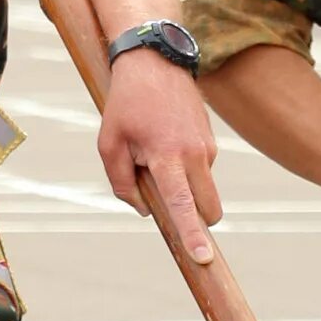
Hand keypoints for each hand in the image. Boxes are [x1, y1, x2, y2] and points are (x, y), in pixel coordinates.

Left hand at [96, 56, 221, 262]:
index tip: (203, 259)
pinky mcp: (212, 143)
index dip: (192, 234)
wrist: (155, 62)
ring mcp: (208, 149)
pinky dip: (184, 171)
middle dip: (194, 219)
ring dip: (183, 189)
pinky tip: (162, 141)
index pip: (182, 204)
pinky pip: (201, 172)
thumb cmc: (126, 105)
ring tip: (152, 151)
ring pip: (203, 191)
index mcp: (167, 157)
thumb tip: (145, 211)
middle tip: (160, 195)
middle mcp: (195, 155)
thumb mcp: (109, 143)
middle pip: (207, 209)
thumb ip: (121, 183)